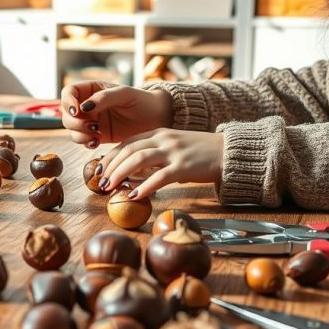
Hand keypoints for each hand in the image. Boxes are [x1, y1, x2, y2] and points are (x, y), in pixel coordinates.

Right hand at [60, 81, 172, 148]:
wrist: (155, 118)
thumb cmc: (141, 101)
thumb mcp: (124, 94)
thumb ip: (104, 98)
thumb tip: (83, 106)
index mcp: (92, 90)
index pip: (69, 92)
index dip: (68, 101)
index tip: (77, 111)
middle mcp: (88, 105)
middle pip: (66, 113)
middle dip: (74, 122)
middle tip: (92, 126)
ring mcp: (91, 121)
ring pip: (72, 129)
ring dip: (79, 134)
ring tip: (96, 135)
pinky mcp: (96, 136)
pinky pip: (82, 141)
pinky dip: (85, 143)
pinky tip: (97, 142)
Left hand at [97, 128, 223, 198]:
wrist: (228, 152)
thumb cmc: (201, 152)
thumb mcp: (175, 146)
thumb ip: (156, 154)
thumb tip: (134, 172)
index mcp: (159, 133)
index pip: (127, 142)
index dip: (111, 156)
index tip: (100, 169)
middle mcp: (163, 139)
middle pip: (128, 150)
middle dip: (110, 167)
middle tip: (100, 183)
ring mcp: (173, 152)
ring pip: (138, 160)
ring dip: (120, 174)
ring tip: (110, 188)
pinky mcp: (184, 167)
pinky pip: (159, 177)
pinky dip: (144, 187)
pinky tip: (134, 196)